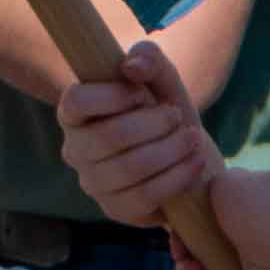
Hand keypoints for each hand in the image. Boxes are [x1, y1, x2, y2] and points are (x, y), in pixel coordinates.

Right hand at [60, 37, 222, 232]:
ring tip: (192, 138)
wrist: (188, 156)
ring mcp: (93, 184)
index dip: (112, 96)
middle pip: (109, 137)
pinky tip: (195, 161)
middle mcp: (75, 150)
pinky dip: (177, 176)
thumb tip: (130, 67)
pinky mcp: (116, 210)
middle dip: (153, 125)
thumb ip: (149, 59)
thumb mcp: (162, 79)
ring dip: (170, 150)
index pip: (76, 102)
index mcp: (74, 113)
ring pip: (130, 168)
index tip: (142, 93)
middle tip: (177, 116)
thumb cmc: (165, 112)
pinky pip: (145, 195)